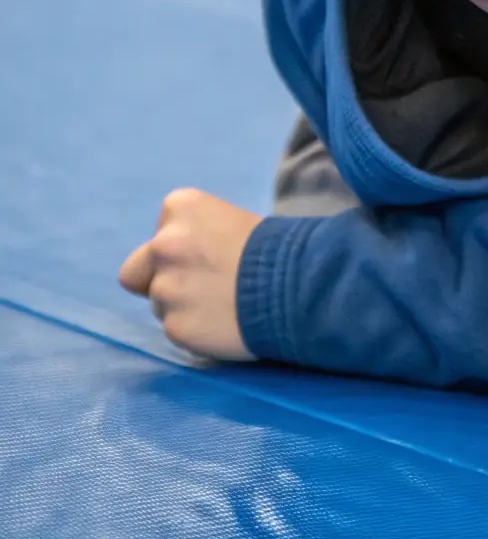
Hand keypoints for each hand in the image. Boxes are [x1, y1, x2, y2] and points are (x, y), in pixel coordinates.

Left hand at [119, 188, 261, 359]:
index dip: (180, 251)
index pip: (157, 236)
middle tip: (198, 288)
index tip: (209, 257)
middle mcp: (164, 243)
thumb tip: (172, 263)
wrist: (299, 284)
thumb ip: (192, 235)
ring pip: (158, 304)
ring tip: (220, 306)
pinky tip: (222, 323)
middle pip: (137, 272)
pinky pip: (174, 330)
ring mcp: (166, 288)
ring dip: (181, 307)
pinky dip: (194, 331)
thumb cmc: (273, 248)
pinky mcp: (175, 326)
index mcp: (179, 207)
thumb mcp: (227, 220)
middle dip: (160, 279)